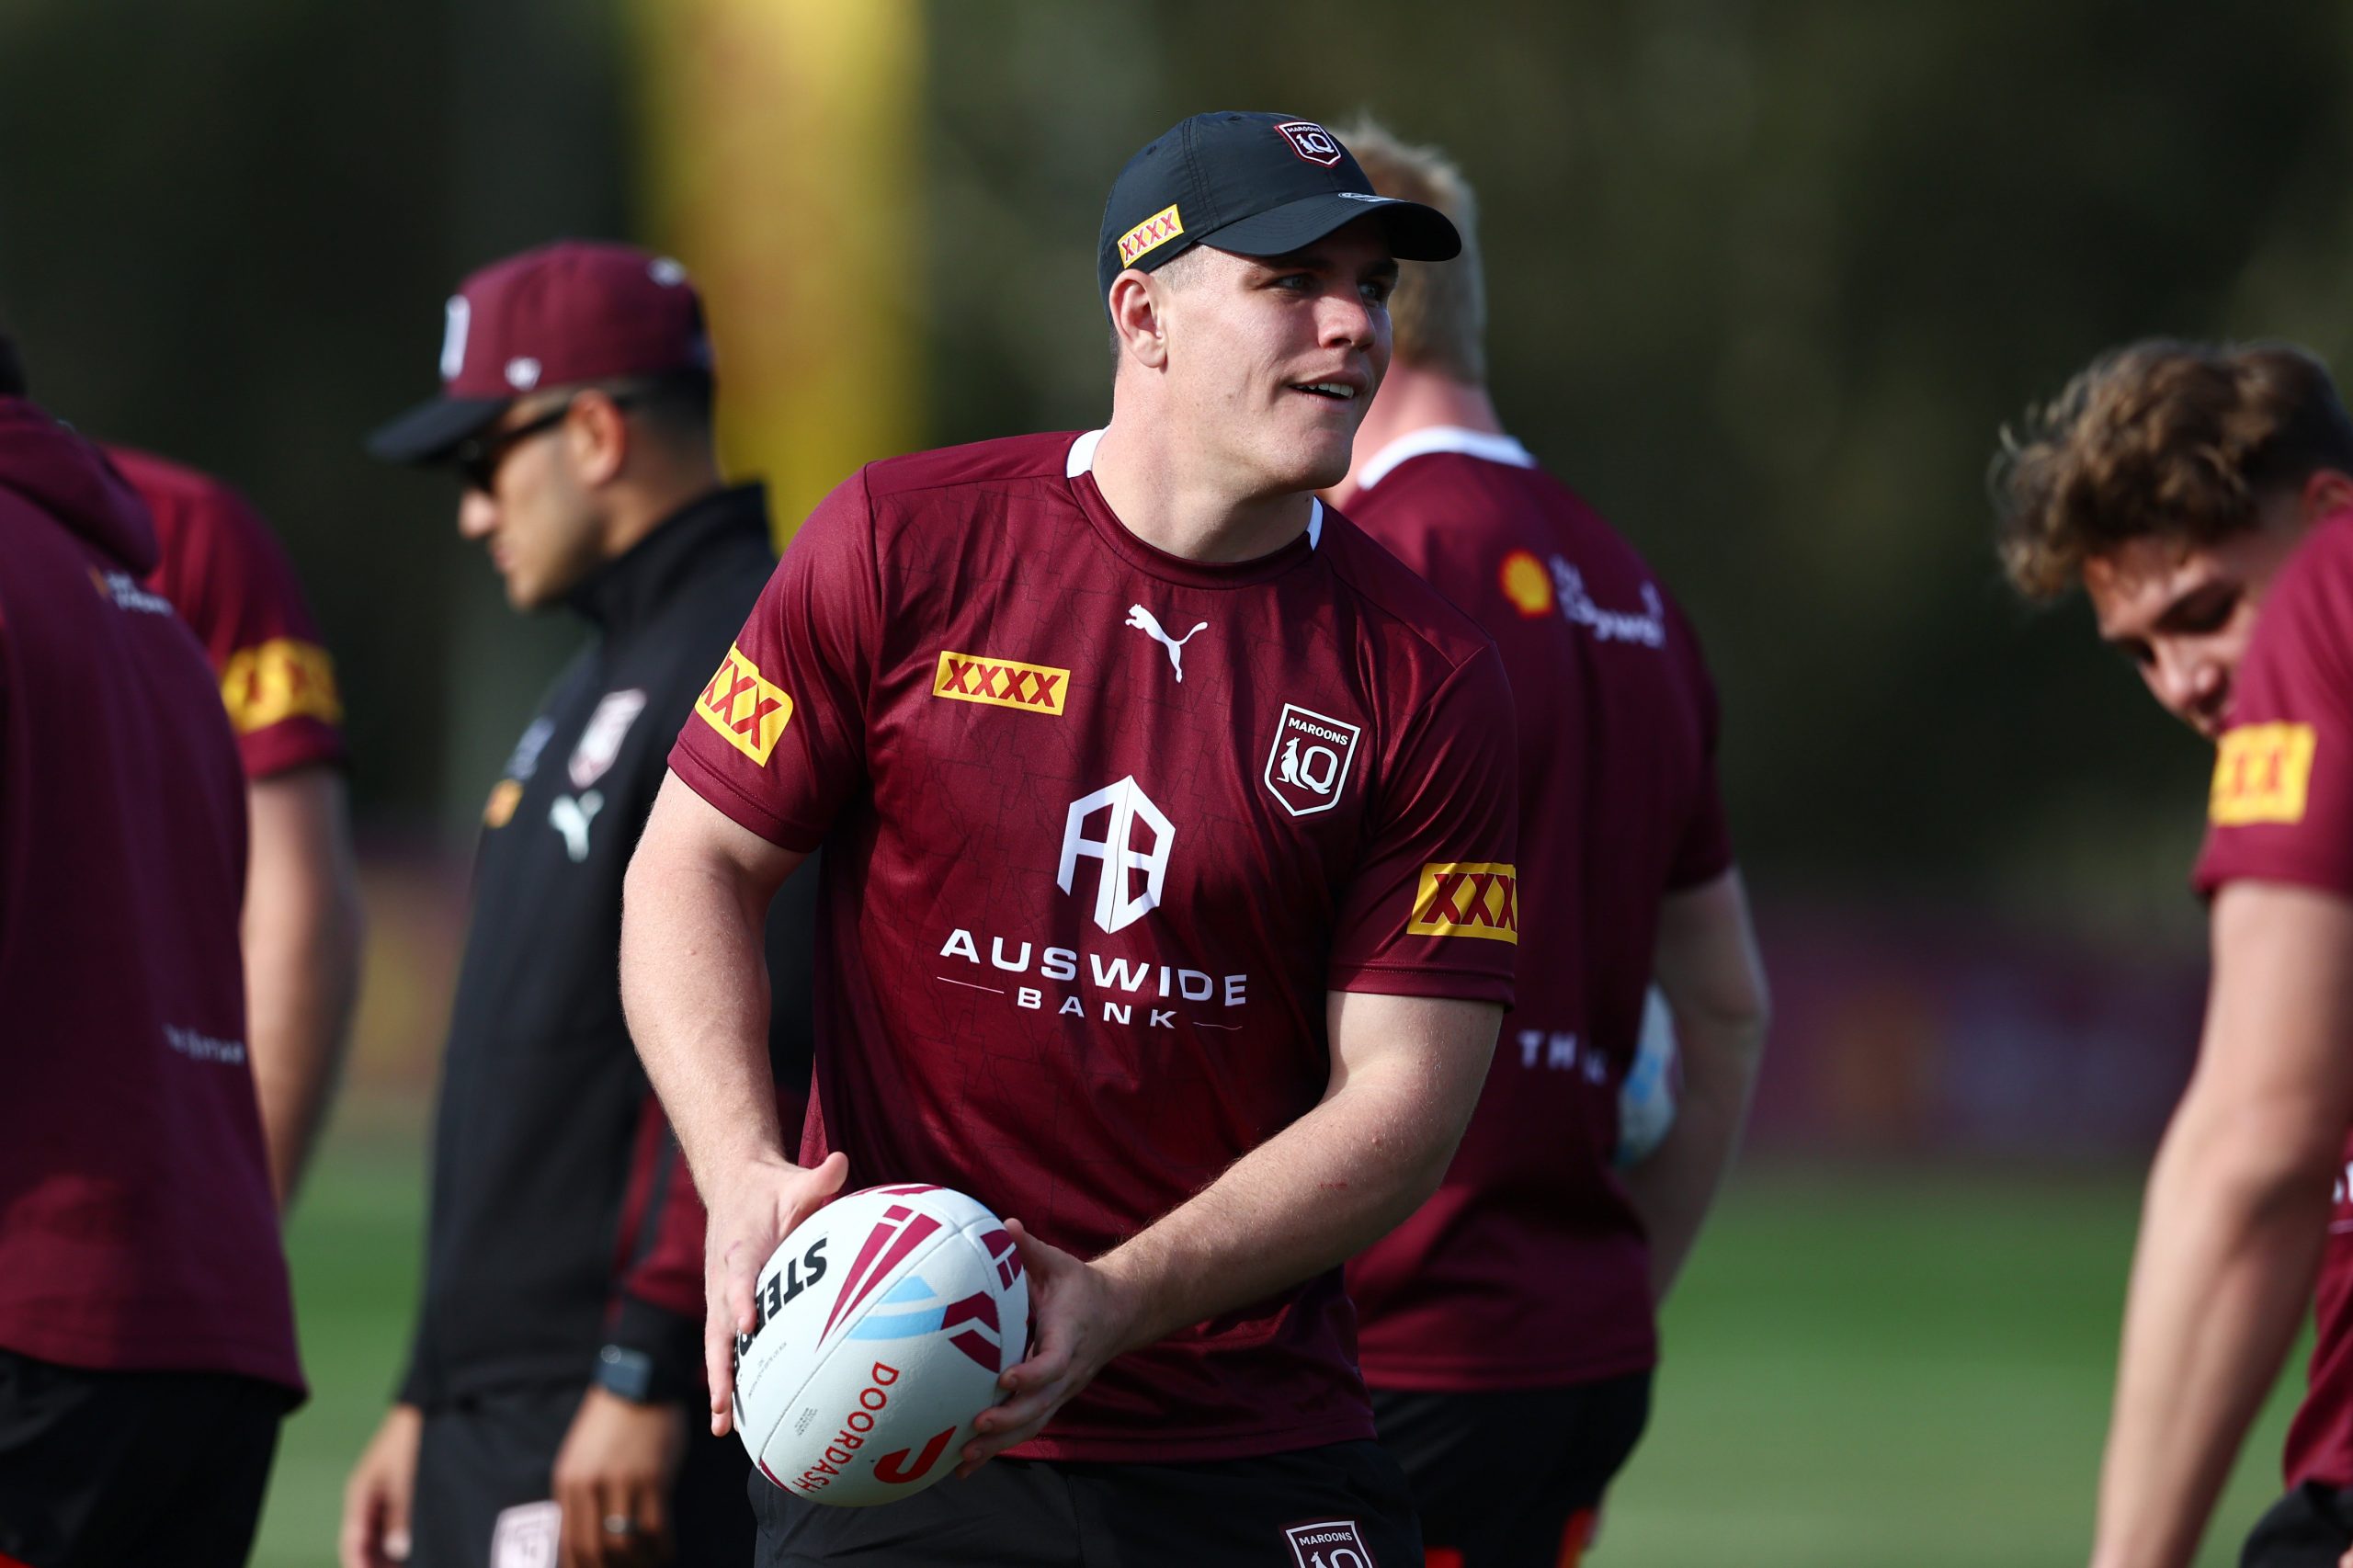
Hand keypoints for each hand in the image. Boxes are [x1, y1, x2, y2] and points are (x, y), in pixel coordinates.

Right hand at [340, 1404, 421, 1567]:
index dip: (359, 1565)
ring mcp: (383, 1497)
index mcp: (360, 1494)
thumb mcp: (407, 1477)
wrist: (432, 1405)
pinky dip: (401, 1542)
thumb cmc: (413, 1438)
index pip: (352, 1541)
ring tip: (412, 1564)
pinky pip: (395, 1526)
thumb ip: (402, 1514)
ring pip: (381, 1538)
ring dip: (389, 1555)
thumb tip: (397, 1549)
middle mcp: (368, 1499)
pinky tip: (414, 1553)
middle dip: (375, 1563)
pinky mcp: (400, 1494)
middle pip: (365, 1544)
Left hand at [552, 1387, 686, 1567]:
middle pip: (595, 1549)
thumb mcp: (582, 1458)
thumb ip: (580, 1496)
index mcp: (569, 1482)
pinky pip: (656, 1526)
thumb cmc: (611, 1423)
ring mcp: (623, 1480)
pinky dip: (661, 1547)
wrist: (640, 1382)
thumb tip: (586, 1540)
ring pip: (625, 1542)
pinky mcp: (653, 1476)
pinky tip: (665, 1550)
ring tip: (646, 1565)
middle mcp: (591, 1484)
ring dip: (637, 1563)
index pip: (570, 1542)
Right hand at [703, 1149, 849, 1435]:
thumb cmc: (771, 1189)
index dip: (742, 1298)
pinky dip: (726, 1379)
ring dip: (720, 1384)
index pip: (739, 1275)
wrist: (735, 1185)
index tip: (748, 1323)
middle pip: (719, 1327)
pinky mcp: (725, 1309)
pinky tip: (732, 1419)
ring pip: (718, 1346)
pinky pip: (724, 1348)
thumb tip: (841, 1160)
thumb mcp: (794, 1180)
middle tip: (725, 1403)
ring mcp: (720, 1298)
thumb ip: (817, 1177)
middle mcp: (723, 1279)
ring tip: (725, 1427)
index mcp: (740, 1247)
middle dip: (722, 1366)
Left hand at [956, 1219, 1141, 1476]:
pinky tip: (965, 1466)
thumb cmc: (1079, 1286)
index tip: (1003, 1378)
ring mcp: (1061, 1392)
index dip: (1031, 1373)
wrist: (1117, 1313)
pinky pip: (1026, 1429)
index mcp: (1069, 1337)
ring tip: (964, 1458)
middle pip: (1042, 1405)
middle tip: (975, 1425)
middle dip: (1009, 1419)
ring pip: (1033, 1424)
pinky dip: (997, 1449)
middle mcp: (1068, 1372)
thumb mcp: (1058, 1263)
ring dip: (1000, 1444)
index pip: (1055, 1362)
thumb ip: (1029, 1249)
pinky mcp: (1051, 1401)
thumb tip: (1004, 1226)